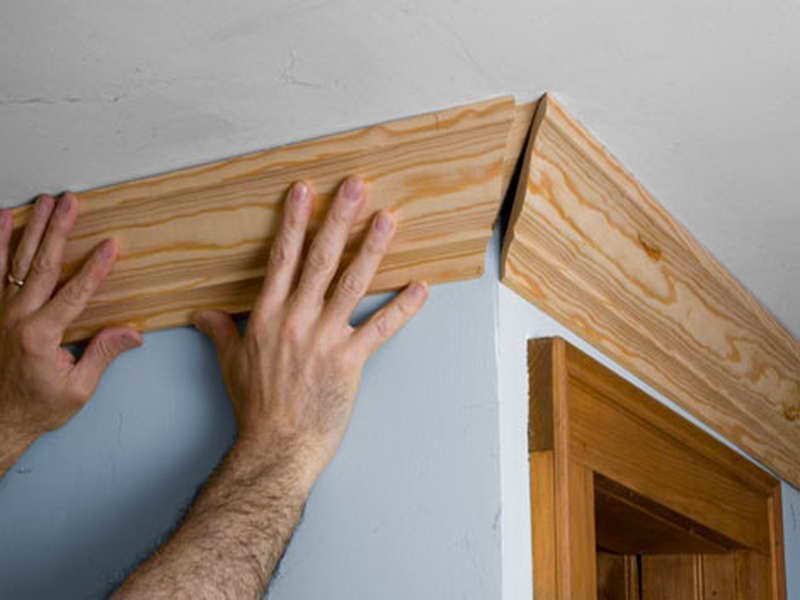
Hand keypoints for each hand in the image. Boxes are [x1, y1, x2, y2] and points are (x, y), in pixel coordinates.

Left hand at [0, 193, 141, 450]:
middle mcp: (16, 317)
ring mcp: (0, 311)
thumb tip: (132, 333)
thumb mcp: (78, 388)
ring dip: (31, 228)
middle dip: (58, 230)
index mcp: (41, 335)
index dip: (95, 268)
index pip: (74, 293)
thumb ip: (102, 354)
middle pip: (43, 264)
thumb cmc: (37, 408)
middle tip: (71, 202)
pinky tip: (3, 219)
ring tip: (43, 201)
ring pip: (17, 260)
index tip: (111, 245)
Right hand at [193, 177, 427, 486]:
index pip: (282, 257)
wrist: (277, 444)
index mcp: (269, 314)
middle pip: (320, 258)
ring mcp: (325, 338)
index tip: (305, 191)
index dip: (294, 221)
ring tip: (388, 218)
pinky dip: (403, 307)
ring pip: (352, 283)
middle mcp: (297, 318)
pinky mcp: (350, 360)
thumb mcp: (230, 364)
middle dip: (338, 218)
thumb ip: (221, 331)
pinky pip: (381, 328)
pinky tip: (421, 287)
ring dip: (373, 248)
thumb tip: (203, 314)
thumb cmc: (255, 405)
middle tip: (356, 185)